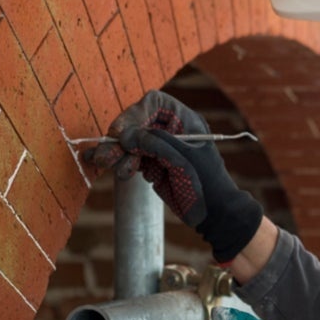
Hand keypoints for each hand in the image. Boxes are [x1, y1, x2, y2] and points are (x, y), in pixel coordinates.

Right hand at [82, 91, 262, 263]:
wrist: (214, 214)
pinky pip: (131, 158)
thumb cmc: (206, 183)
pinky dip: (120, 163)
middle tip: (105, 155)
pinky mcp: (153, 165)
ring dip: (118, 152)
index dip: (135, 114)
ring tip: (107, 164)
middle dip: (121, 138)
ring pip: (131, 142)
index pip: (155, 104)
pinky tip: (111, 168)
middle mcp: (172, 130)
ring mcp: (161, 147)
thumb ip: (154, 142)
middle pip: (138, 123)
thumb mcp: (182, 159)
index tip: (119, 132)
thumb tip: (124, 134)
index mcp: (186, 121)